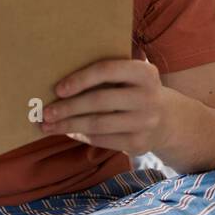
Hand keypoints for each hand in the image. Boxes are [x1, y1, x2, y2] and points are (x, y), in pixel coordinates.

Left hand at [41, 58, 166, 155]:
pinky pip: (102, 140)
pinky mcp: (139, 144)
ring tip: (48, 126)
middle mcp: (148, 97)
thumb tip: (61, 83)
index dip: (80, 79)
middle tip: (45, 112)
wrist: (168, 120)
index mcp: (144, 72)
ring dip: (69, 125)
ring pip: (98, 124)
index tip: (58, 89)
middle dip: (68, 107)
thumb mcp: (132, 76)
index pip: (107, 70)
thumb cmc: (136, 91)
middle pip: (99, 101)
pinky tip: (68, 132)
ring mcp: (145, 122)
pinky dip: (81, 136)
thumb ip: (108, 74)